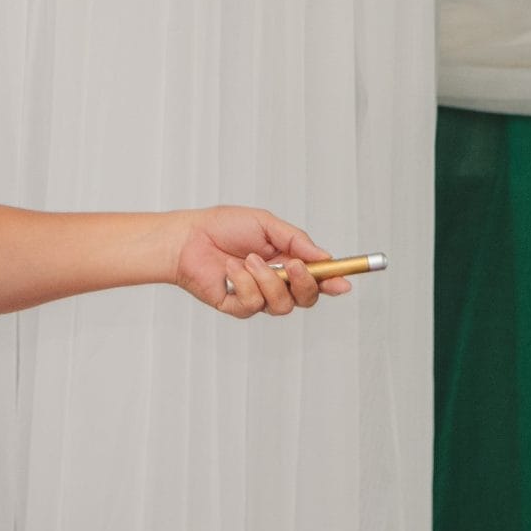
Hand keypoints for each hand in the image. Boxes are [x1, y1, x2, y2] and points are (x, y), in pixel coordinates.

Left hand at [169, 204, 351, 318]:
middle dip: (306, 284)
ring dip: (268, 280)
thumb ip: (296, 240)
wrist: (187, 237)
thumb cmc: (222, 227)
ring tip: (249, 259)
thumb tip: (324, 256)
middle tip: (295, 266)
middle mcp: (275, 283)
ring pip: (282, 305)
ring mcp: (257, 297)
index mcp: (287, 262)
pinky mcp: (237, 306)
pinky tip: (231, 269)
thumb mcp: (265, 224)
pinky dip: (244, 283)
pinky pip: (253, 304)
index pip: (317, 278)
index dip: (333, 282)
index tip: (344, 281)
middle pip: (307, 298)